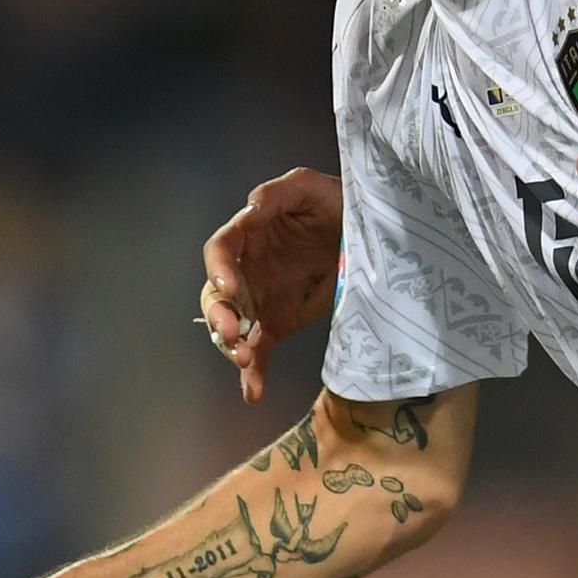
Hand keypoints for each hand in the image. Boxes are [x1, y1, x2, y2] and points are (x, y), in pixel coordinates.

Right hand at [199, 167, 343, 404]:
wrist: (361, 231)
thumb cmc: (332, 201)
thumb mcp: (309, 186)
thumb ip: (278, 193)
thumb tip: (251, 207)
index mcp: (247, 235)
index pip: (220, 251)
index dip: (219, 269)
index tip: (230, 287)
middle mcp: (245, 269)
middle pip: (216, 295)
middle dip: (218, 316)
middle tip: (232, 333)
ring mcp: (259, 299)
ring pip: (231, 328)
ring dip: (231, 346)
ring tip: (245, 359)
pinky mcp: (277, 322)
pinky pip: (258, 349)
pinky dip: (252, 373)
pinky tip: (253, 392)